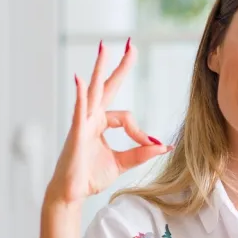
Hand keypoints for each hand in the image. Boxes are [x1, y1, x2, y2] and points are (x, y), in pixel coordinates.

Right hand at [45, 39, 171, 206]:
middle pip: (107, 87)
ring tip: (104, 47)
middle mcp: (91, 118)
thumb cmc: (91, 176)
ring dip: (99, 68)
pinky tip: (80, 79)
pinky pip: (79, 110)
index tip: (153, 145)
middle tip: (130, 45)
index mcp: (101, 124)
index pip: (127, 118)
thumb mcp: (123, 163)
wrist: (72, 192)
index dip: (141, 132)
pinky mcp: (77, 132)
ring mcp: (82, 123)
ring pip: (93, 91)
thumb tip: (165, 146)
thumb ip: (142, 153)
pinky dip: (80, 94)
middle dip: (119, 67)